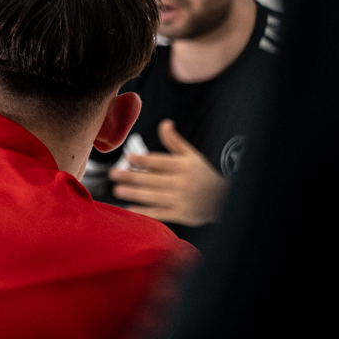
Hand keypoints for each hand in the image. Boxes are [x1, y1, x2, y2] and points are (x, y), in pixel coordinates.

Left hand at [109, 120, 227, 225]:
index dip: (143, 160)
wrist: (224, 199)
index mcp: (183, 166)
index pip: (160, 162)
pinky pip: (161, 213)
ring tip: (117, 190)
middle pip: (153, 180)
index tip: (127, 158)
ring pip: (155, 197)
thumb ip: (174, 141)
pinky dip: (146, 212)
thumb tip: (164, 123)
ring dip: (135, 194)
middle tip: (114, 174)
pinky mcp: (182, 215)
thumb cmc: (203, 174)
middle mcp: (182, 183)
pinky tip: (130, 208)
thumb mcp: (191, 155)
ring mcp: (182, 200)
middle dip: (132, 177)